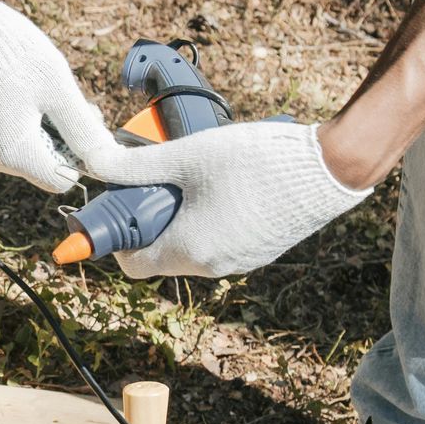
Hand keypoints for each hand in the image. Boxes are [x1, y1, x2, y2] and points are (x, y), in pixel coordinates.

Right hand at [0, 0, 121, 193]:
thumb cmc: (7, 49)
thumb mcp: (57, 87)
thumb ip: (84, 129)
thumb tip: (106, 162)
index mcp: (12, 154)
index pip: (58, 180)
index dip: (74, 154)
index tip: (75, 119)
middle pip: (32, 162)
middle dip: (48, 135)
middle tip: (50, 92)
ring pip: (6, 149)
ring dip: (20, 126)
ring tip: (16, 85)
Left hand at [88, 120, 372, 278]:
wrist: (329, 169)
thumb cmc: (256, 163)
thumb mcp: (188, 156)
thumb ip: (136, 165)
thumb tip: (95, 164)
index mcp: (189, 252)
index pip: (133, 265)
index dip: (120, 237)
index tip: (123, 205)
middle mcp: (213, 267)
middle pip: (162, 253)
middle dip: (152, 220)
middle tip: (158, 180)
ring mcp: (241, 262)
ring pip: (193, 245)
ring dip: (183, 217)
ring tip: (194, 177)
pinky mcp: (262, 251)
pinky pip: (222, 240)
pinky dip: (211, 219)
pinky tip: (224, 185)